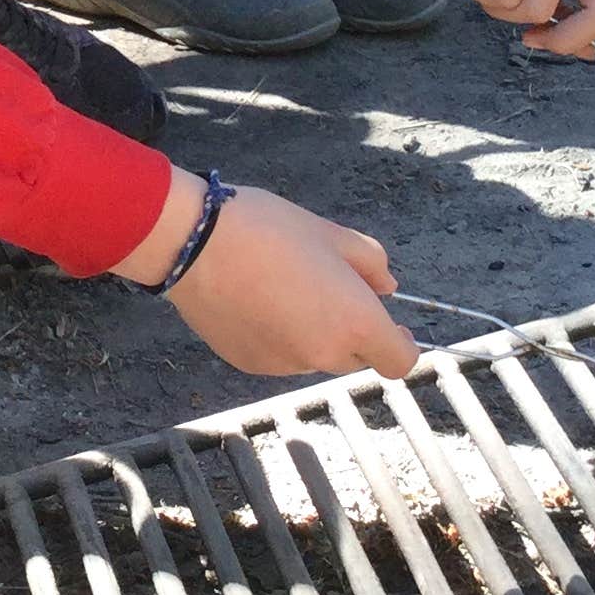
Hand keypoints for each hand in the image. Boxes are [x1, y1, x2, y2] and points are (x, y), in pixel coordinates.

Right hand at [114, 173, 418, 378]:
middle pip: (355, 358)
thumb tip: (386, 287)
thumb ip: (371, 263)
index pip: (399, 361)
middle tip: (327, 288)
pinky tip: (255, 300)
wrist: (195, 243)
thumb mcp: (331, 233)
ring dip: (312, 333)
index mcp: (354, 323)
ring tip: (283, 287)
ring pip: (315, 355)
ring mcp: (283, 365)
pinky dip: (278, 336)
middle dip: (352, 331)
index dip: (400, 343)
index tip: (390, 323)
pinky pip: (279, 355)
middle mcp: (323, 354)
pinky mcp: (249, 364)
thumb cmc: (269, 229)